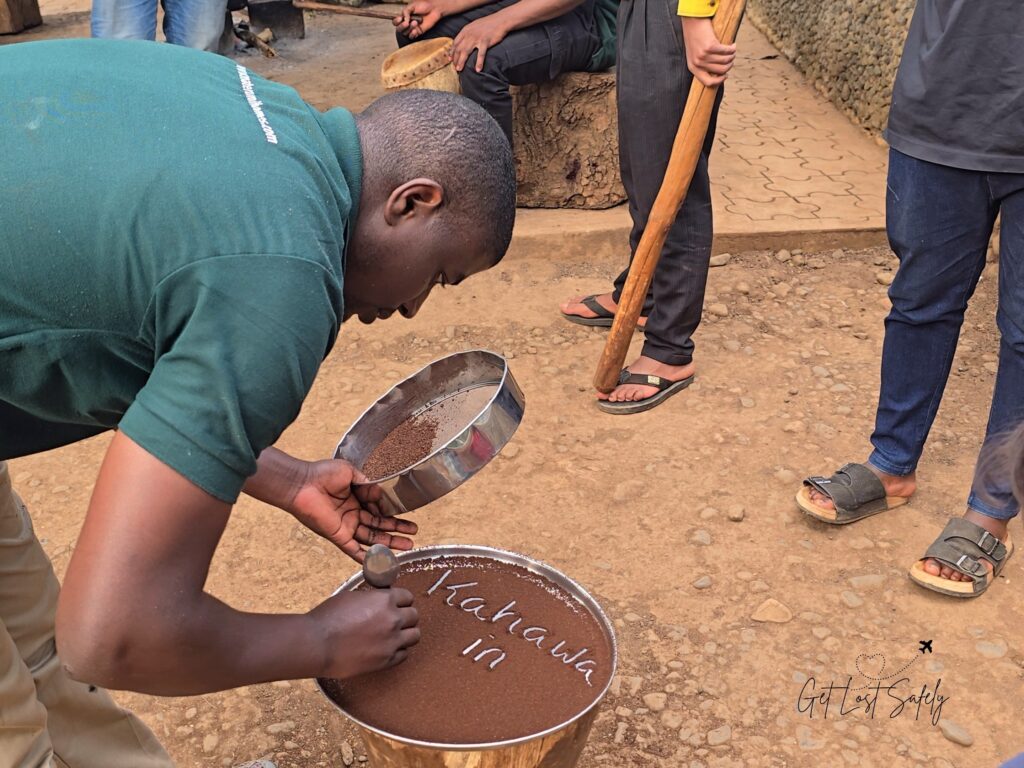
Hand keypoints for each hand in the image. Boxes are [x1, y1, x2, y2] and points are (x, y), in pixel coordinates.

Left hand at [288, 459, 416, 561]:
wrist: (302, 483)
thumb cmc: (322, 473)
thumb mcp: (349, 472)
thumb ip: (367, 483)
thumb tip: (381, 494)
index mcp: (355, 498)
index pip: (377, 509)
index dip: (391, 511)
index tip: (404, 511)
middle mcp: (352, 514)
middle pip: (379, 526)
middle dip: (397, 530)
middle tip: (414, 533)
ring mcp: (346, 527)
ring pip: (372, 538)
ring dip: (390, 543)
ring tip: (409, 545)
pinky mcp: (339, 536)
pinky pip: (354, 550)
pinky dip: (367, 558)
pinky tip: (382, 562)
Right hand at [310, 588, 419, 678]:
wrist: (317, 644)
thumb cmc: (329, 618)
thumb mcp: (352, 597)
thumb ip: (372, 599)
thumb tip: (379, 600)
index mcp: (385, 600)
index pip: (408, 597)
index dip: (402, 600)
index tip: (397, 604)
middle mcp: (393, 619)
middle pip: (414, 616)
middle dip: (406, 616)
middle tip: (396, 619)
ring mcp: (392, 641)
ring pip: (415, 635)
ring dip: (407, 633)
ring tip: (395, 634)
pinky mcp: (386, 660)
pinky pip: (404, 654)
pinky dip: (399, 651)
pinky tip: (388, 648)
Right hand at [395, 0, 443, 37]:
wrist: (433, 8)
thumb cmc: (423, 5)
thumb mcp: (412, 6)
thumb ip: (405, 12)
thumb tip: (404, 20)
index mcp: (404, 16)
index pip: (395, 22)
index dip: (396, 21)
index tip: (400, 18)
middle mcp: (407, 23)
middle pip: (398, 29)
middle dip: (401, 26)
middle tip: (407, 23)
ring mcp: (412, 28)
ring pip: (405, 33)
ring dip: (409, 28)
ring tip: (415, 22)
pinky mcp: (418, 32)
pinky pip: (412, 36)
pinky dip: (412, 34)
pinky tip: (415, 30)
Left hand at [451, 14, 508, 71]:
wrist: (500, 20)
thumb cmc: (488, 24)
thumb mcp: (474, 26)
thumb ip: (468, 33)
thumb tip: (463, 42)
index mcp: (466, 30)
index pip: (455, 42)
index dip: (452, 52)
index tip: (450, 59)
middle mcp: (469, 34)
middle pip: (459, 48)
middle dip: (455, 59)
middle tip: (455, 68)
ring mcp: (477, 38)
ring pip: (466, 52)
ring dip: (462, 62)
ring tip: (460, 69)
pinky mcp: (485, 41)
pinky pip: (481, 54)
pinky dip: (479, 62)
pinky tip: (477, 69)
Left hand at [681, 16, 735, 86]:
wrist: (692, 22)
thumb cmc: (695, 37)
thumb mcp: (694, 55)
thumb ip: (702, 64)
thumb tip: (719, 72)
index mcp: (693, 68)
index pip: (708, 82)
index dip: (719, 81)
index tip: (725, 75)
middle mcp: (698, 63)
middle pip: (721, 71)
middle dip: (729, 65)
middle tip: (731, 58)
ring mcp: (704, 55)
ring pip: (725, 61)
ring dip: (732, 56)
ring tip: (733, 51)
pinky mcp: (711, 46)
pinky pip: (727, 51)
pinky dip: (732, 49)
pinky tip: (733, 45)